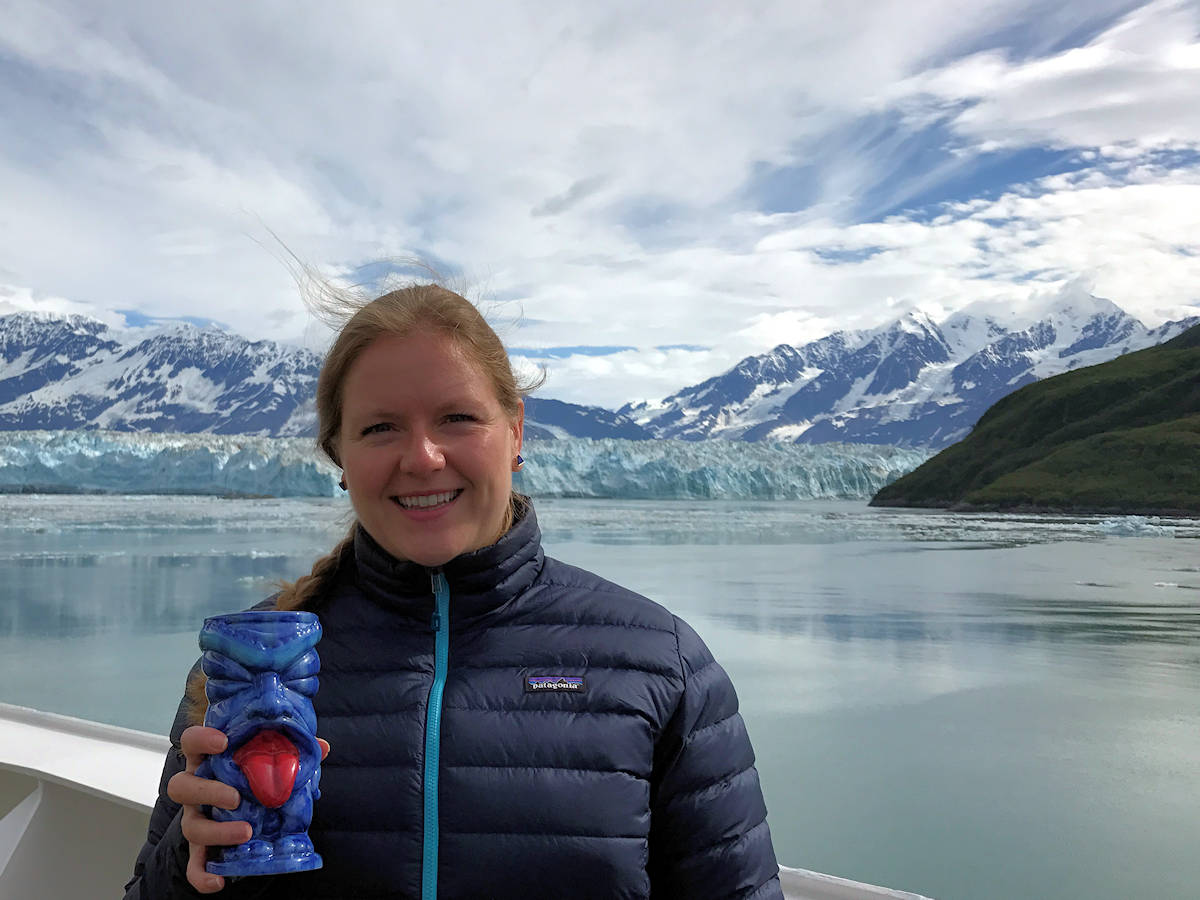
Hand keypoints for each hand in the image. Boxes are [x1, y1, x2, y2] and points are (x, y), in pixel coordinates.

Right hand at [167, 725, 329, 892]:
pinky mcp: (202, 846)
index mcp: (210, 759)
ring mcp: (198, 817)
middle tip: (236, 797)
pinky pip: (195, 863)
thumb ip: (293, 749)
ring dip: (216, 832)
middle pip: (181, 786)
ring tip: (246, 832)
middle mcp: (198, 787)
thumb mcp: (272, 757)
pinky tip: (218, 881)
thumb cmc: (255, 773)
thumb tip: (323, 747)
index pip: (192, 741)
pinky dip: (202, 874)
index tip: (224, 742)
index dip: (201, 739)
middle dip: (207, 791)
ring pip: (189, 826)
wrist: (249, 805)